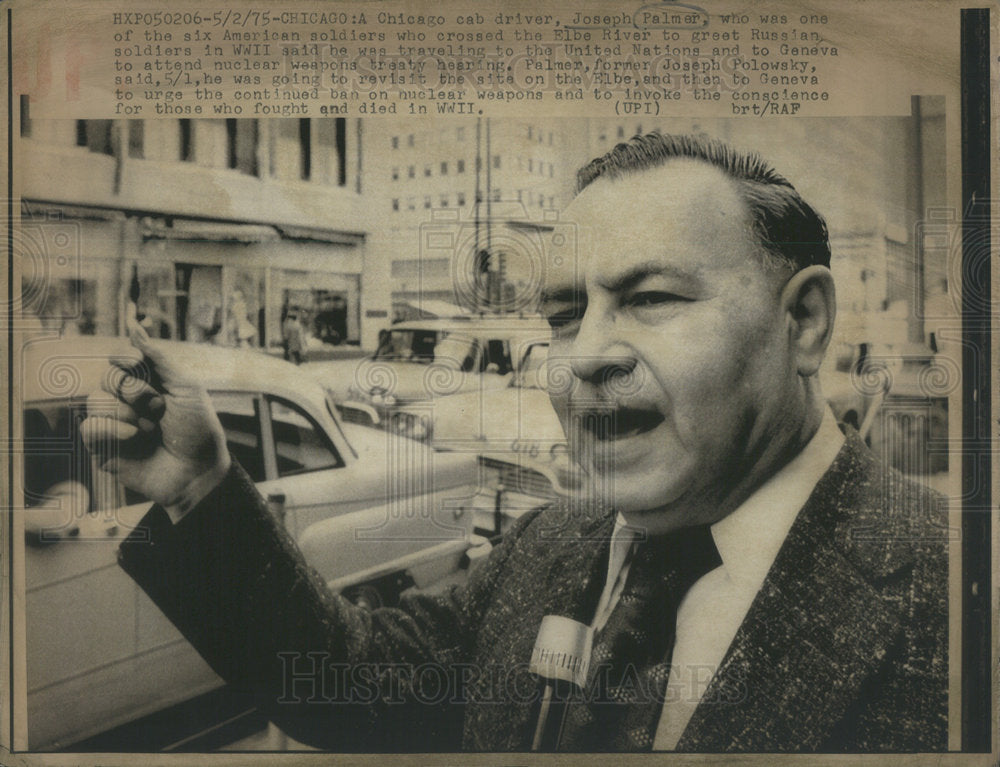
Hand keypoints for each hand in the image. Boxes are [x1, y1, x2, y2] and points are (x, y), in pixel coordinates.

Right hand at [80, 311, 229, 516]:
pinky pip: (89, 427)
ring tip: (150, 428)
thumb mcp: (187, 389)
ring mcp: (115, 424)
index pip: (120, 360)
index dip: (124, 357)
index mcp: (149, 384)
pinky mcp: (104, 447)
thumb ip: (160, 359)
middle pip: (107, 378)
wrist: (197, 472)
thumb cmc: (198, 431)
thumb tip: (135, 327)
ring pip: (95, 401)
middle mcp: (128, 402)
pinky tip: (133, 438)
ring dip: (125, 412)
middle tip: (157, 407)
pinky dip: (111, 429)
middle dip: (133, 390)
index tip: (136, 362)